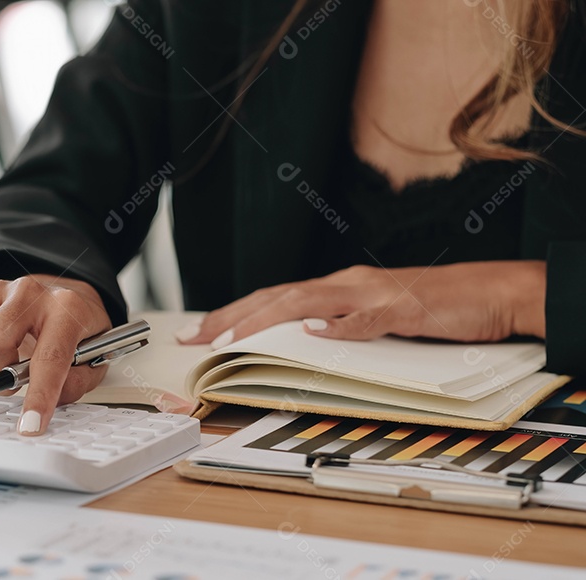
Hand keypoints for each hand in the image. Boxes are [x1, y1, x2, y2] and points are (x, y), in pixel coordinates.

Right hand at [0, 275, 111, 435]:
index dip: (39, 396)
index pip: (49, 356)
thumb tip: (47, 399)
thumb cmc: (74, 331)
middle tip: (8, 382)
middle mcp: (27, 293)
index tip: (30, 426)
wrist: (66, 298)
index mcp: (64, 309)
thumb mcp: (92, 358)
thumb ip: (74, 382)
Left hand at [175, 262, 546, 346]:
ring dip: (266, 320)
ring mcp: (373, 294)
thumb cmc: (434, 307)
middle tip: (196, 339)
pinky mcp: (403, 309)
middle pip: (277, 297)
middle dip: (231, 317)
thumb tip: (300, 342)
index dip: (233, 315)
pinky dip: (340, 327)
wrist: (491, 292)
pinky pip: (367, 318)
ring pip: (308, 302)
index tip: (200, 334)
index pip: (273, 299)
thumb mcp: (374, 319)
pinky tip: (315, 334)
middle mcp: (347, 284)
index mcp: (337, 287)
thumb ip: (339, 327)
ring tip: (233, 339)